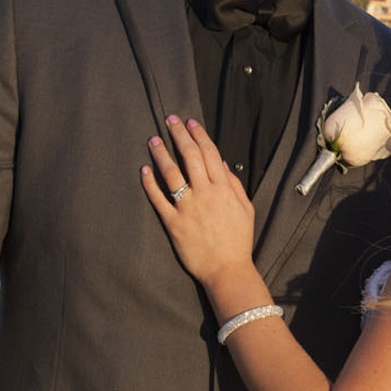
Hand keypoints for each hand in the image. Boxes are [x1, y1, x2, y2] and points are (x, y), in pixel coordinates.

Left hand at [141, 116, 255, 286]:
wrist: (227, 270)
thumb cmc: (238, 240)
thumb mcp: (246, 209)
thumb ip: (234, 185)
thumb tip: (223, 163)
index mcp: (223, 189)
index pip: (210, 153)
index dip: (199, 135)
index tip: (190, 122)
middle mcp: (205, 194)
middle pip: (190, 156)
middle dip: (179, 135)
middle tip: (170, 120)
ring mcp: (188, 208)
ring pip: (172, 174)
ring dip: (161, 154)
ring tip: (153, 139)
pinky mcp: (174, 224)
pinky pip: (159, 199)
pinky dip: (150, 183)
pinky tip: (144, 170)